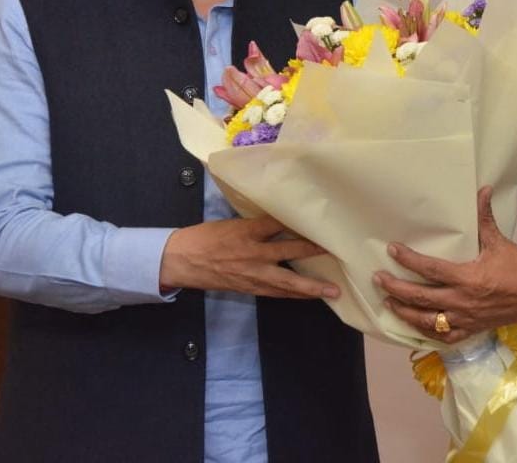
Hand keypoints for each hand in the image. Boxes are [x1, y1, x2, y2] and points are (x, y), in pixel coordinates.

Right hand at [159, 216, 338, 298]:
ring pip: (287, 281)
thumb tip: (279, 220)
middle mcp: (253, 252)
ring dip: (310, 287)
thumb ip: (254, 224)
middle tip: (335, 251)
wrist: (182, 260)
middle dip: (313, 251)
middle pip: (289, 251)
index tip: (319, 221)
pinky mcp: (249, 287)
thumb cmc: (204, 237)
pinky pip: (276, 292)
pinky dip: (293, 294)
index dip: (298, 223)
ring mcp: (252, 272)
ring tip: (332, 291)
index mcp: (247, 230)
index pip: (278, 223)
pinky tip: (308, 296)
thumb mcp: (230, 223)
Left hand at [373, 186, 516, 342]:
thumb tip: (482, 189)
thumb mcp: (500, 242)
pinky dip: (427, 332)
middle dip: (395, 289)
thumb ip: (484, 218)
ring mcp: (466, 319)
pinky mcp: (472, 329)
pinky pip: (444, 335)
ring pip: (427, 320)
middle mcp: (463, 302)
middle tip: (378, 279)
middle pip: (421, 298)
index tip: (392, 250)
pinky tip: (416, 324)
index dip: (408, 260)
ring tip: (388, 302)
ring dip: (404, 312)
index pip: (429, 270)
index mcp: (468, 278)